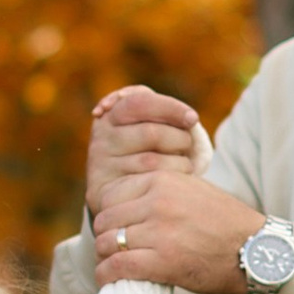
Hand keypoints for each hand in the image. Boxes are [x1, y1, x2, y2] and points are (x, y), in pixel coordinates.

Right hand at [85, 84, 198, 222]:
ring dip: (179, 163)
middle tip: (187, 145)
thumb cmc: (151, 147)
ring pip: (151, 161)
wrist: (127, 187)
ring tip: (184, 165)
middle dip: (179, 138)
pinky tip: (172, 181)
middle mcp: (101, 138)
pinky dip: (168, 182)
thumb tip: (190, 119)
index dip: (170, 108)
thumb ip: (164, 110)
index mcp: (112, 113)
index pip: (140, 103)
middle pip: (150, 133)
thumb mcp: (152, 121)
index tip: (193, 119)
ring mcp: (101, 165)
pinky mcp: (105, 190)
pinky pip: (147, 184)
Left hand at [94, 169, 270, 292]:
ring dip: (105, 257)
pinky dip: (106, 275)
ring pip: (106, 243)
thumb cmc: (225, 223)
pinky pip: (117, 267)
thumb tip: (126, 200)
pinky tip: (108, 279)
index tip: (113, 227)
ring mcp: (159, 231)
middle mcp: (157, 202)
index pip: (110, 194)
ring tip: (112, 265)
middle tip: (112, 250)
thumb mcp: (192, 189)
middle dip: (105, 236)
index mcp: (162, 180)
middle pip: (105, 219)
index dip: (108, 214)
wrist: (256, 250)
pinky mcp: (162, 261)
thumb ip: (160, 190)